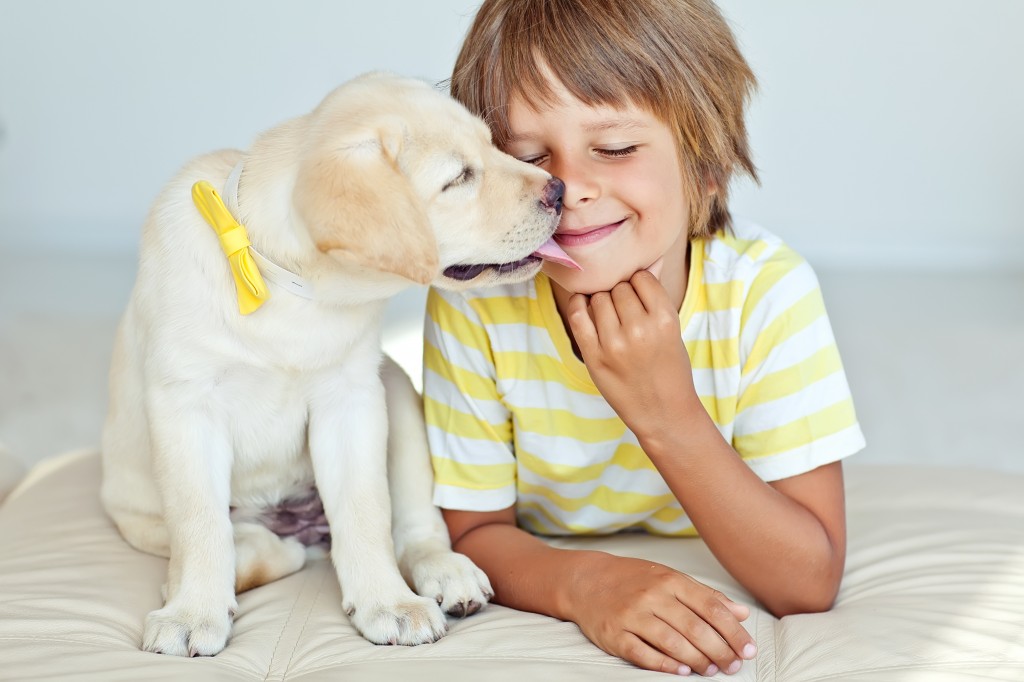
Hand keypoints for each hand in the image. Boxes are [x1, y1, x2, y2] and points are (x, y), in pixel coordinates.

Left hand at [566, 271, 701, 443]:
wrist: (663, 412)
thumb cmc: (670, 368)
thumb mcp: (673, 330)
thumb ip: (656, 297)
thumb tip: (650, 260)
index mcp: (664, 319)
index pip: (641, 278)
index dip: (638, 283)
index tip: (638, 294)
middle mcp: (639, 329)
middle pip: (618, 287)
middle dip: (620, 293)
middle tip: (624, 310)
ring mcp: (614, 343)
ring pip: (599, 298)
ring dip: (602, 301)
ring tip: (610, 316)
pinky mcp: (594, 356)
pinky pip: (578, 315)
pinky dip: (579, 305)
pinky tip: (585, 305)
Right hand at [566, 553, 755, 675]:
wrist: (585, 580)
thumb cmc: (633, 580)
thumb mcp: (669, 578)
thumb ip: (705, 595)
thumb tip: (741, 613)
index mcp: (670, 579)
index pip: (711, 606)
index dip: (733, 631)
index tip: (748, 649)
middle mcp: (652, 595)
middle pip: (695, 628)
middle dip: (719, 651)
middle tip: (732, 666)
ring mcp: (631, 615)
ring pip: (672, 642)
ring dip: (697, 660)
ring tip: (711, 671)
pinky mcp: (614, 634)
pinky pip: (642, 653)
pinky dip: (664, 664)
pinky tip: (681, 670)